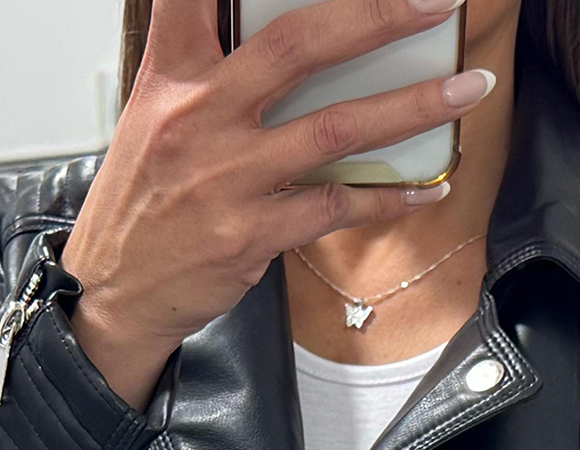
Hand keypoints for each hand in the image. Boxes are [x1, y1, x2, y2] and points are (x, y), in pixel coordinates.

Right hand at [59, 0, 491, 409]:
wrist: (112, 291)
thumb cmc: (143, 205)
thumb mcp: (154, 120)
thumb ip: (209, 76)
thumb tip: (287, 51)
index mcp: (171, 77)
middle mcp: (200, 116)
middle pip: (299, 45)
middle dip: (376, 17)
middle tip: (435, 4)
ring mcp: (229, 176)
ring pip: (336, 127)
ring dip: (413, 106)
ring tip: (467, 90)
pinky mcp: (252, 232)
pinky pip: (335, 206)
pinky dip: (386, 197)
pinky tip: (424, 189)